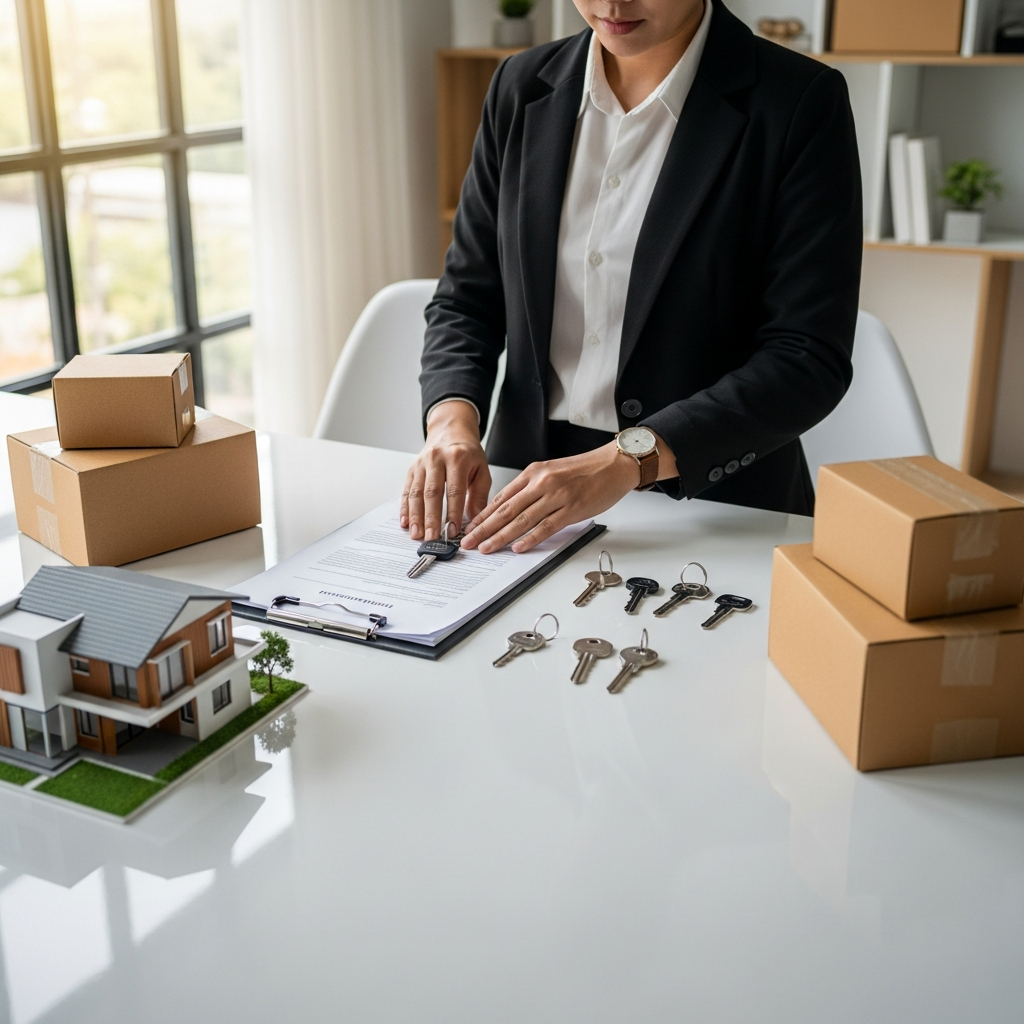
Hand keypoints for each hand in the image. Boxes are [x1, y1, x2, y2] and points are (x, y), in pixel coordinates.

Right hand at [401, 401, 490, 540]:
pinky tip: (405, 522)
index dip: (453, 512)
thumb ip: (479, 495)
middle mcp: (436, 459)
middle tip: (432, 538)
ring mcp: (421, 464)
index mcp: (457, 458)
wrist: (450, 430)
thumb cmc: (467, 453)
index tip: (453, 531)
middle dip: (431, 518)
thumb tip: (475, 520)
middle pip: (432, 493)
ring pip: (417, 493)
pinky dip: (405, 508)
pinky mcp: (412, 469)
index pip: (454, 490)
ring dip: (416, 516)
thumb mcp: (481, 469)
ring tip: (417, 534)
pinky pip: (407, 490)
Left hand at [461, 442, 638, 553]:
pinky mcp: (571, 508)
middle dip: (483, 528)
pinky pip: (546, 526)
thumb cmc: (585, 470)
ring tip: (486, 548)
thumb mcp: (551, 471)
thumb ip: (531, 488)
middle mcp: (541, 483)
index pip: (501, 497)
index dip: (483, 515)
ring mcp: (556, 496)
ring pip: (522, 520)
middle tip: (468, 542)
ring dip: (500, 536)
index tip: (469, 527)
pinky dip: (530, 538)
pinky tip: (517, 547)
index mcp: (533, 472)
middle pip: (505, 510)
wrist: (613, 464)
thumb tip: (511, 508)